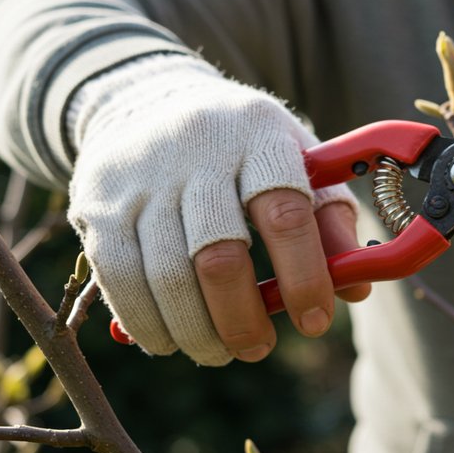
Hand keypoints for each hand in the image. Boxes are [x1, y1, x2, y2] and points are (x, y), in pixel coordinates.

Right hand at [67, 58, 367, 365]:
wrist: (146, 100)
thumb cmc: (242, 148)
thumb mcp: (297, 159)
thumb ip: (330, 218)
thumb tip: (356, 289)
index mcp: (260, 134)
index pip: (286, 212)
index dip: (304, 277)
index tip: (314, 321)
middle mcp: (198, 148)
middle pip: (219, 255)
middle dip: (241, 319)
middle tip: (257, 350)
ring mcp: (142, 176)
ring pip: (167, 276)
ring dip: (196, 332)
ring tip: (218, 352)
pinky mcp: (97, 203)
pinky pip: (120, 280)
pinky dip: (146, 324)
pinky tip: (169, 341)